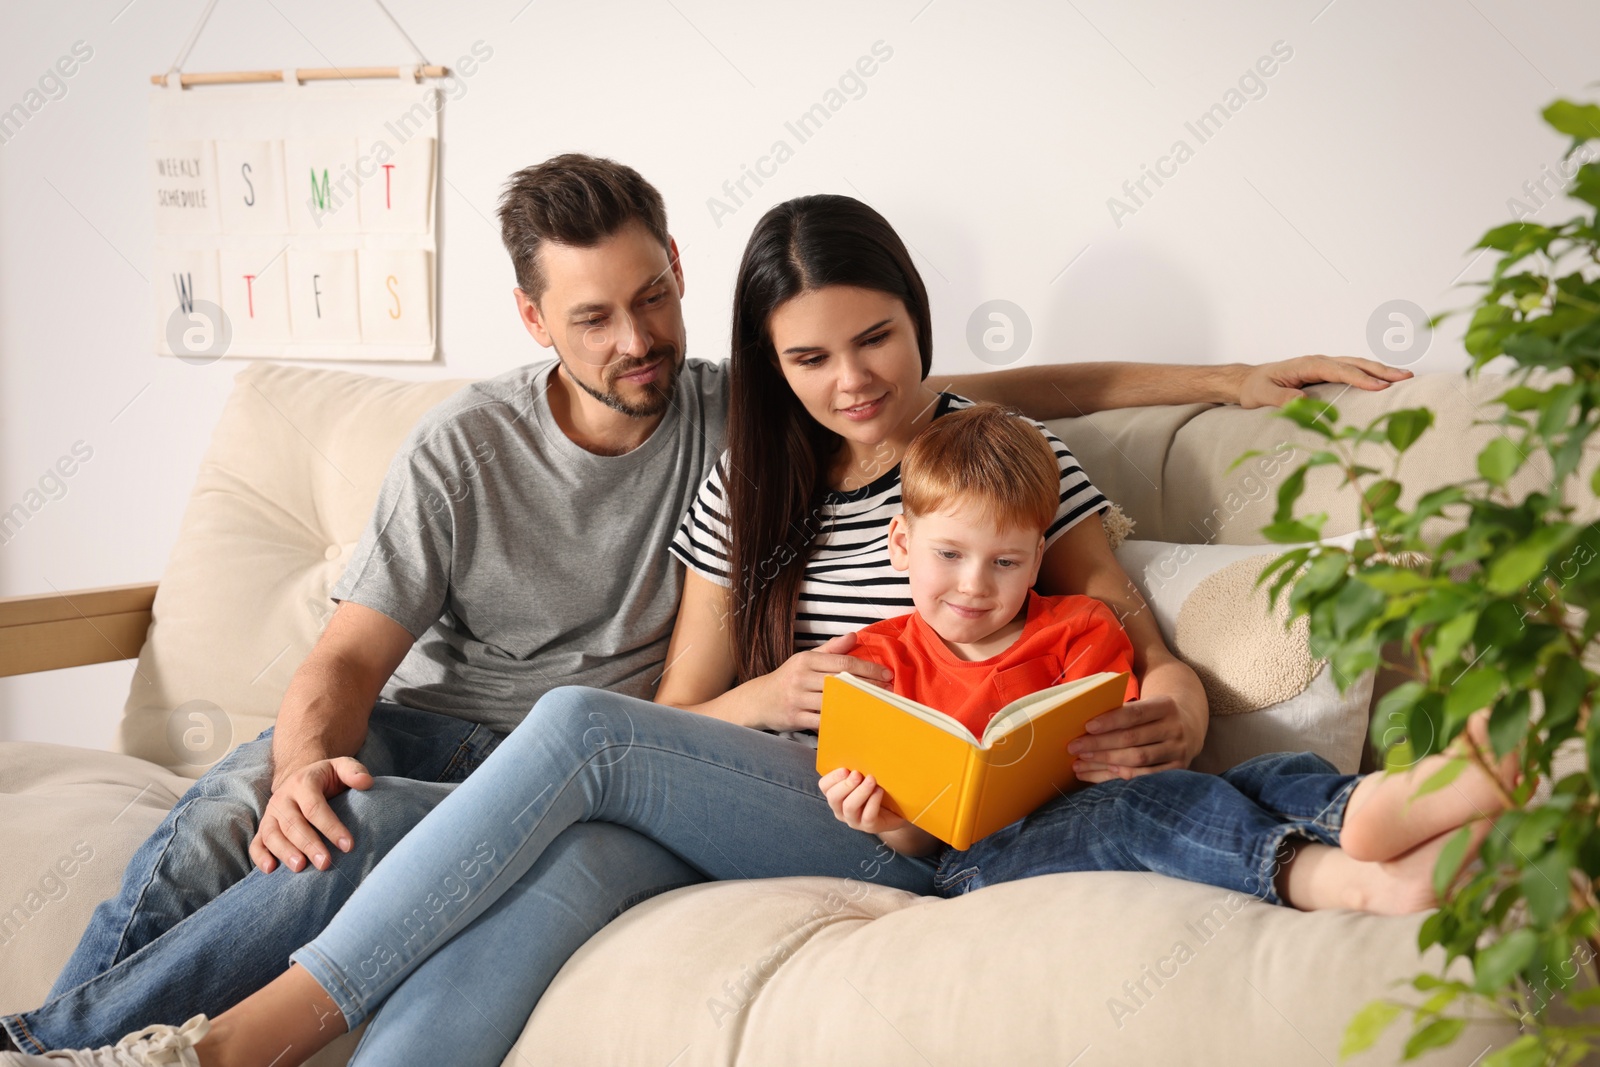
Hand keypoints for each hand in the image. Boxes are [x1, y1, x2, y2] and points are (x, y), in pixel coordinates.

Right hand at [249, 757, 373, 873]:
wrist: (300, 776)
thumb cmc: (326, 777)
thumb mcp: (341, 766)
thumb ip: (354, 771)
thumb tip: (366, 782)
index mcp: (303, 783)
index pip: (315, 807)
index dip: (331, 827)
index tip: (348, 846)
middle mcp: (283, 799)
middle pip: (293, 824)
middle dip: (309, 845)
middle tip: (325, 864)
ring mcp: (270, 814)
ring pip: (272, 835)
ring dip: (285, 852)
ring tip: (300, 868)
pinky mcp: (264, 828)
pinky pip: (256, 843)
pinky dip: (260, 857)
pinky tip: (271, 869)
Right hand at [752, 631, 893, 732]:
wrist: (759, 700)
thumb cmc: (788, 678)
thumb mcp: (806, 659)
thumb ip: (831, 649)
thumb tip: (854, 636)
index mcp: (806, 660)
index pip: (843, 662)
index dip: (867, 668)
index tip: (886, 674)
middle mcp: (801, 677)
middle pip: (841, 681)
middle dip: (867, 686)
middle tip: (888, 691)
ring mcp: (797, 698)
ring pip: (834, 702)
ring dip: (857, 704)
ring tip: (877, 706)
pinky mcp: (795, 717)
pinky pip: (822, 721)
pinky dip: (840, 721)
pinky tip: (856, 722)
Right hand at [819, 768, 908, 834]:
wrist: (896, 810)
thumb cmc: (876, 789)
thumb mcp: (865, 777)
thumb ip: (858, 767)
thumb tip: (857, 747)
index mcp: (836, 795)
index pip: (824, 786)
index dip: (832, 777)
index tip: (845, 769)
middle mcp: (841, 809)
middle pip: (833, 798)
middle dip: (845, 784)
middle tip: (857, 774)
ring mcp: (854, 820)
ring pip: (849, 807)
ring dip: (860, 792)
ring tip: (871, 780)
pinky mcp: (869, 826)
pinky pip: (867, 816)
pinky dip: (873, 802)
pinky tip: (879, 791)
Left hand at [1067, 662, 1206, 782]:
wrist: (1189, 726)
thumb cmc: (1154, 714)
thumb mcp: (1146, 705)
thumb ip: (1123, 711)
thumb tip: (1085, 725)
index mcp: (1165, 706)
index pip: (1135, 714)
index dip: (1110, 720)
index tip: (1087, 726)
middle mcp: (1175, 729)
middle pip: (1132, 739)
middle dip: (1100, 745)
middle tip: (1074, 748)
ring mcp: (1178, 751)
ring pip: (1137, 760)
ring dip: (1104, 763)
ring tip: (1079, 764)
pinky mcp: (1177, 770)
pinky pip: (1143, 777)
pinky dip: (1117, 777)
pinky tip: (1097, 774)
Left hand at [1237, 356, 1412, 408]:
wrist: (1248, 381)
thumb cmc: (1256, 387)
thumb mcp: (1263, 395)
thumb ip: (1281, 398)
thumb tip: (1303, 401)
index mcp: (1307, 365)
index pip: (1339, 370)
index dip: (1361, 378)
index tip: (1380, 386)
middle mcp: (1318, 362)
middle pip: (1355, 364)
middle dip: (1381, 370)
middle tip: (1406, 377)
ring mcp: (1323, 366)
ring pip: (1357, 365)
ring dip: (1380, 370)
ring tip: (1404, 377)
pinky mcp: (1325, 374)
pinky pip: (1351, 372)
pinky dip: (1370, 374)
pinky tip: (1384, 381)